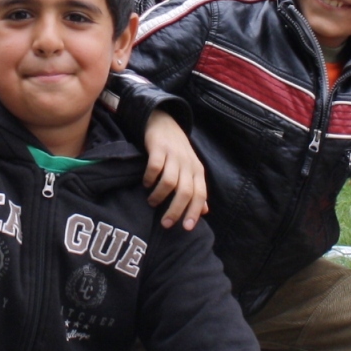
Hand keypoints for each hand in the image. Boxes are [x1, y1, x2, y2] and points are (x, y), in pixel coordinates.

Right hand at [142, 109, 208, 229]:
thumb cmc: (177, 152)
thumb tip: (204, 211)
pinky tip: (145, 183)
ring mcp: (173, 155)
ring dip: (159, 196)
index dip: (194, 212)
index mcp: (197, 171)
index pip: (200, 194)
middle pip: (185, 191)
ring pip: (170, 182)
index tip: (186, 228)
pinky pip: (155, 167)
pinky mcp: (159, 148)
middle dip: (175, 210)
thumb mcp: (191, 170)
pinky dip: (149, 179)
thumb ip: (196, 190)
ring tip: (152, 202)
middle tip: (165, 224)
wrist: (164, 122)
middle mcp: (188, 163)